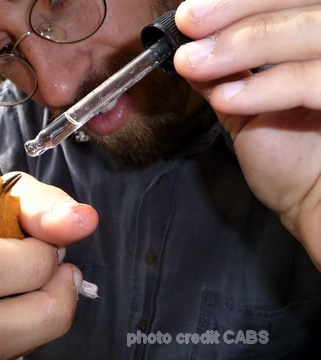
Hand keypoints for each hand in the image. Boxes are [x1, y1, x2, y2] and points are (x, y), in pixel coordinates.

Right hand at [0, 173, 98, 359]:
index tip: (50, 245)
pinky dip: (20, 335)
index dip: (31, 265)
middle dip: (44, 307)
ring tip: (52, 289)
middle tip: (63, 275)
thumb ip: (46, 205)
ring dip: (37, 326)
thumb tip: (84, 222)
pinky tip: (25, 305)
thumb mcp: (10, 194)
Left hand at [174, 0, 320, 266]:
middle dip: (240, 7)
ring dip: (245, 42)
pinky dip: (267, 85)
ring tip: (195, 62)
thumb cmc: (290, 157)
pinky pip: (315, 79)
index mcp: (317, 38)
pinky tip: (227, 98)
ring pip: (313, 28)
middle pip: (305, 0)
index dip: (242, 1)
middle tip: (189, 22)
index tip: (190, 15)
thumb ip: (226, 75)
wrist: (315, 203)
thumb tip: (190, 48)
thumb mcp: (247, 108)